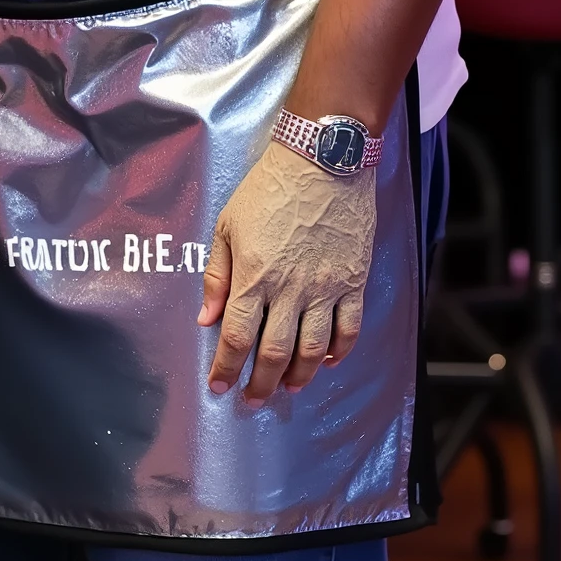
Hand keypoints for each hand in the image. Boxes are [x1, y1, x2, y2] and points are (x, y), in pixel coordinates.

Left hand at [199, 141, 376, 404]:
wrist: (322, 161)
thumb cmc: (269, 189)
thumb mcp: (227, 226)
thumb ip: (217, 276)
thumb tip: (207, 319)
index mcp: (254, 276)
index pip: (237, 337)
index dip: (227, 368)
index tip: (219, 386)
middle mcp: (290, 289)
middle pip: (274, 353)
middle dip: (260, 383)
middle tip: (253, 399)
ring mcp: (326, 287)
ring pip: (314, 349)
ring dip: (300, 375)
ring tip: (288, 387)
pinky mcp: (353, 280)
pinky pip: (350, 327)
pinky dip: (340, 351)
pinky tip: (329, 361)